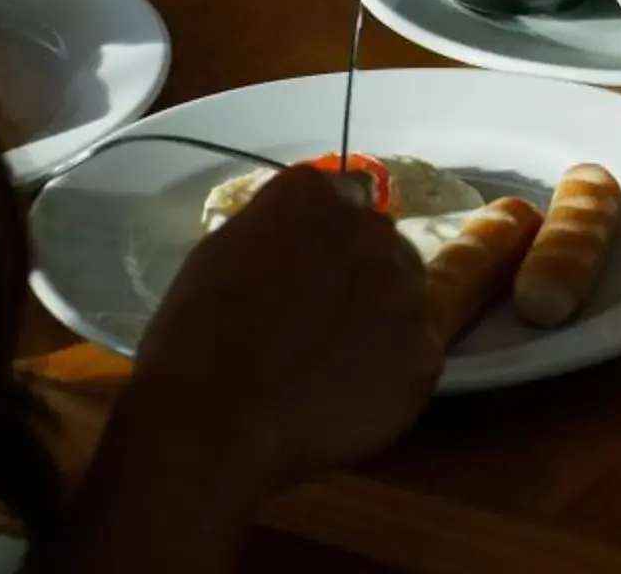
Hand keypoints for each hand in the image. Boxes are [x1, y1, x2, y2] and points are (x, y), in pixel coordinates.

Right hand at [122, 165, 441, 498]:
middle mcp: (371, 228)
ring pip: (406, 296)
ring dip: (380, 322)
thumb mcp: (220, 255)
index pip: (341, 198)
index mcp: (312, 196)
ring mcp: (406, 289)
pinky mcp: (426, 350)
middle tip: (319, 326)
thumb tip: (303, 235)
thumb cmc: (194, 342)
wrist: (214, 424)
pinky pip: (416, 355)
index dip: (324, 241)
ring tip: (332, 369)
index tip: (306, 273)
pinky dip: (390, 376)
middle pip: (380, 244)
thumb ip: (274, 230)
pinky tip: (347, 400)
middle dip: (358, 276)